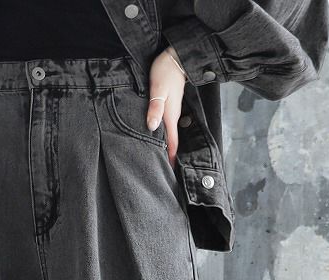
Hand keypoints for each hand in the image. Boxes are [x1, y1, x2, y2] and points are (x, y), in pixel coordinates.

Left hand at [147, 47, 186, 167]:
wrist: (176, 57)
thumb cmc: (165, 71)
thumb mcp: (158, 89)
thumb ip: (155, 108)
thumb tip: (152, 127)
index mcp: (170, 116)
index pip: (172, 142)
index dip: (170, 158)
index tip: (168, 173)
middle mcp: (173, 117)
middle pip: (171, 142)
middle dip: (168, 157)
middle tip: (163, 173)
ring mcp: (172, 112)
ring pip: (169, 135)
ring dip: (166, 148)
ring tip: (160, 160)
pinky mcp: (169, 106)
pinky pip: (167, 126)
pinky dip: (165, 136)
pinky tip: (159, 139)